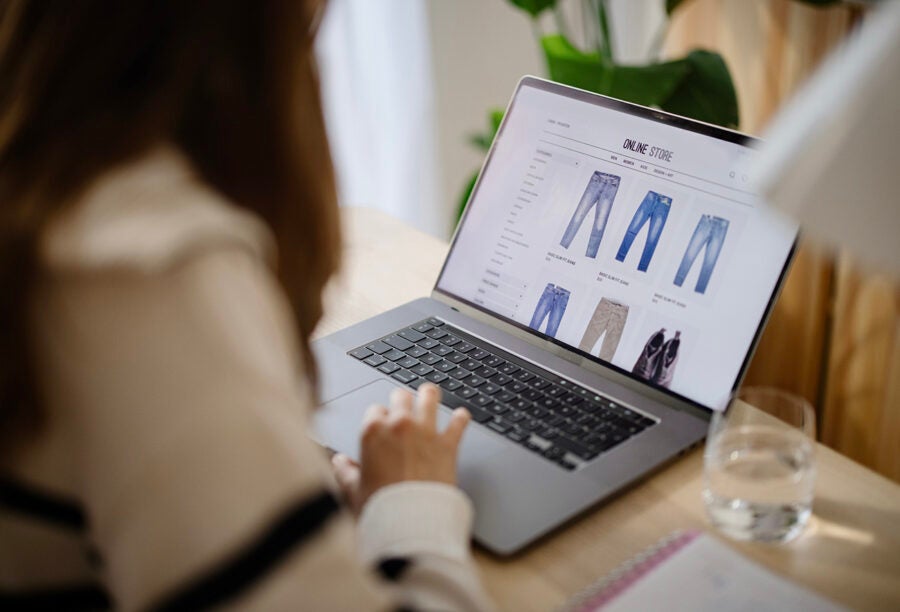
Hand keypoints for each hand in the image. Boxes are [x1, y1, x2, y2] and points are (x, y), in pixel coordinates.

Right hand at [331, 383, 469, 515]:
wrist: (410, 524)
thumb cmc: (380, 509)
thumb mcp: (353, 490)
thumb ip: (345, 472)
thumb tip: (338, 463)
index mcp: (373, 432)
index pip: (375, 410)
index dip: (379, 417)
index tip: (382, 423)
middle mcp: (399, 425)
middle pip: (401, 396)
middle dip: (402, 400)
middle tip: (404, 404)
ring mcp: (425, 432)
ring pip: (429, 397)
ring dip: (429, 396)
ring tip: (430, 395)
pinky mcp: (448, 444)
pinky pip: (458, 422)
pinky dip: (460, 418)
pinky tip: (461, 416)